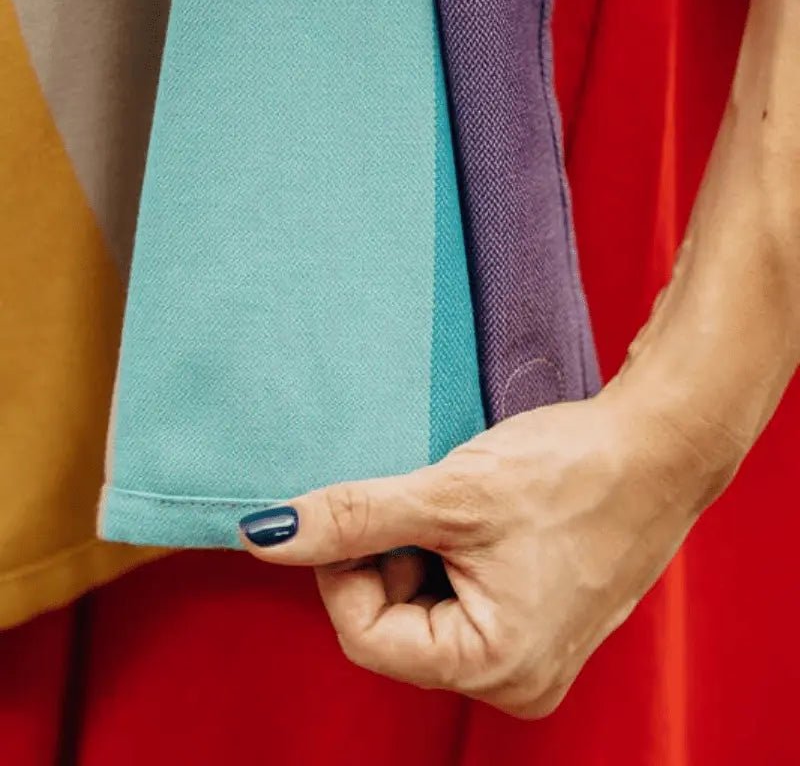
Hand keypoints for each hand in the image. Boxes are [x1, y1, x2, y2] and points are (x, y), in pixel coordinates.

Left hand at [240, 388, 734, 717]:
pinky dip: (446, 555)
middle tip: (421, 501)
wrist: (659, 445)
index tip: (352, 512)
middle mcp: (515, 677)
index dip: (342, 569)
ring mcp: (528, 651)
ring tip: (460, 506)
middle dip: (386, 559)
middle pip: (394, 627)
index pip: (365, 636)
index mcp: (497, 666)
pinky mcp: (534, 620)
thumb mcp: (450, 494)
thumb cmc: (575, 472)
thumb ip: (353, 518)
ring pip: (423, 609)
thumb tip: (267, 535)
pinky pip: (459, 599)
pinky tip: (476, 517)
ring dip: (417, 552)